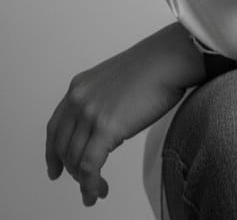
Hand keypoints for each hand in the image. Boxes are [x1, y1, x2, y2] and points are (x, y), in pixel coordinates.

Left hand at [45, 24, 204, 206]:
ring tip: (97, 192)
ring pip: (75, 160)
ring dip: (84, 182)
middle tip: (84, 185)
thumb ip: (100, 104)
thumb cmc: (152, 68)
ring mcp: (90, 112)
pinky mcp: (106, 126)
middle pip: (62, 147)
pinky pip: (89, 166)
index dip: (52, 153)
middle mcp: (79, 99)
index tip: (55, 169)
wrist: (168, 59)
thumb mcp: (113, 82)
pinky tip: (97, 193)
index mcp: (79, 87)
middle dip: (71, 171)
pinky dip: (90, 185)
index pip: (55, 127)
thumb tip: (103, 135)